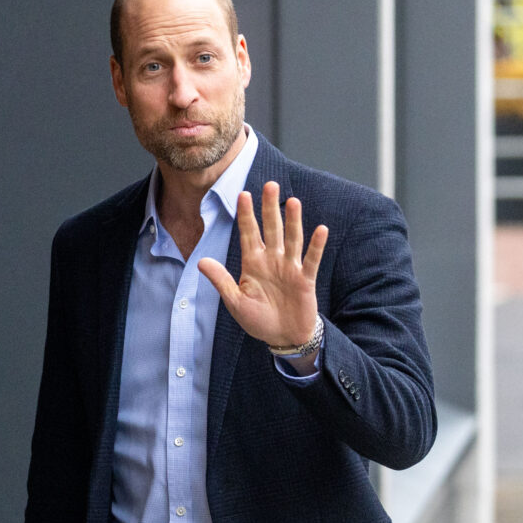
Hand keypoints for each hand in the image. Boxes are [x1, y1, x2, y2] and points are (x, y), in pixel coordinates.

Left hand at [198, 181, 326, 347]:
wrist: (282, 337)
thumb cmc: (258, 320)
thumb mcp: (235, 302)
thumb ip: (221, 280)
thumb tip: (201, 261)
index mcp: (253, 263)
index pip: (249, 233)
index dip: (246, 215)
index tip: (242, 194)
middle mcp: (272, 260)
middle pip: (271, 229)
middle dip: (270, 208)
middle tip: (270, 185)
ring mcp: (290, 268)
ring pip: (292, 239)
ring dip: (293, 221)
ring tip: (292, 201)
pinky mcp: (305, 279)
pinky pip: (311, 260)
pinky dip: (316, 245)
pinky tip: (320, 229)